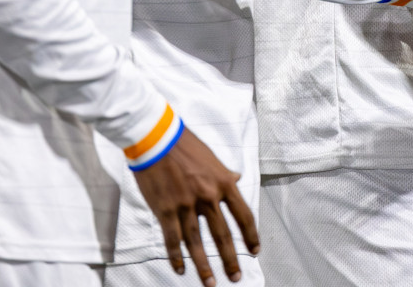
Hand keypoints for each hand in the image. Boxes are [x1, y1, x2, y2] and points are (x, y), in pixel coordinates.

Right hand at [132, 127, 258, 285]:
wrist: (158, 139)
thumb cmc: (186, 146)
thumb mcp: (213, 159)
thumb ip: (225, 174)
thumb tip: (237, 178)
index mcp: (224, 184)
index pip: (244, 216)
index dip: (251, 236)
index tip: (254, 251)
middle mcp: (209, 197)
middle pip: (223, 235)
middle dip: (231, 259)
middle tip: (236, 277)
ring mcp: (186, 205)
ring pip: (198, 243)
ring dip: (204, 266)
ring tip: (210, 283)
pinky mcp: (165, 210)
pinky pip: (173, 240)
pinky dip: (177, 257)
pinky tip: (181, 270)